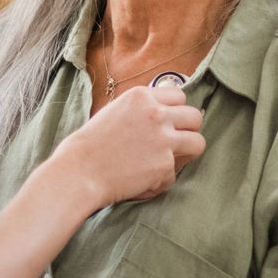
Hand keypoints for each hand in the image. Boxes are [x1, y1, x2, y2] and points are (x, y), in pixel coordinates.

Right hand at [53, 85, 204, 206]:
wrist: (80, 171)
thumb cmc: (90, 145)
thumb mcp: (115, 112)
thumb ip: (142, 111)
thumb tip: (167, 114)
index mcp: (142, 96)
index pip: (180, 96)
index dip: (175, 112)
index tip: (168, 124)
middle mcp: (156, 113)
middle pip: (195, 117)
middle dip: (188, 130)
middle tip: (174, 143)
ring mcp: (164, 139)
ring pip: (197, 143)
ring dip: (185, 154)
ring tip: (166, 162)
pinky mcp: (165, 164)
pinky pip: (175, 173)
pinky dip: (161, 180)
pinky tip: (142, 180)